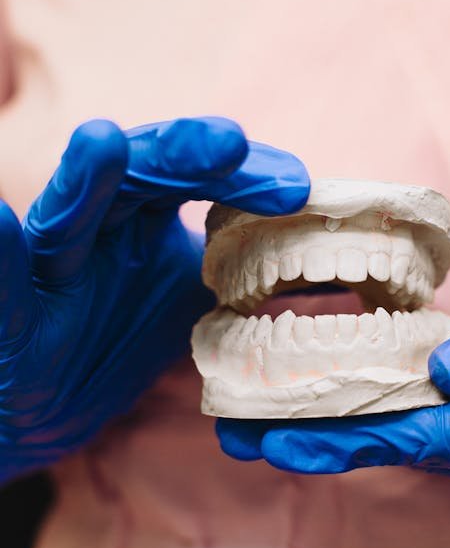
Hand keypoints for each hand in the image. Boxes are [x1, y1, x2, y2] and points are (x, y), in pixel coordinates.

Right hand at [0, 117, 308, 480]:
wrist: (44, 405)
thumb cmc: (115, 334)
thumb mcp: (185, 292)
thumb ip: (235, 263)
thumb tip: (320, 248)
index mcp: (136, 215)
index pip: (191, 175)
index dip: (239, 173)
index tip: (294, 183)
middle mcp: (92, 227)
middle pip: (134, 176)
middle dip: (180, 154)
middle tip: (229, 141)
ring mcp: (47, 269)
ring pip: (63, 216)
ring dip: (85, 179)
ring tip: (102, 141)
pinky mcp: (9, 318)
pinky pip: (2, 287)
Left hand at [217, 266, 449, 510]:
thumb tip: (441, 372)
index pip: (436, 439)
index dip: (355, 437)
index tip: (282, 439)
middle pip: (415, 454)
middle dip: (327, 444)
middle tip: (240, 437)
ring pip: (423, 452)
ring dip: (349, 436)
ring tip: (265, 422)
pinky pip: (445, 442)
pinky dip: (389, 426)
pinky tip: (336, 413)